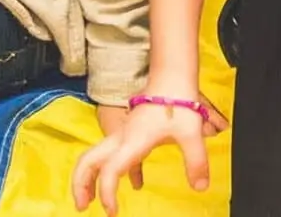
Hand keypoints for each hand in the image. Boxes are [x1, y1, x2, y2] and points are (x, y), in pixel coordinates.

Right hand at [70, 94, 226, 214]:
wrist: (172, 78)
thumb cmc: (179, 101)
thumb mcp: (191, 133)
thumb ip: (196, 162)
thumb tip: (200, 188)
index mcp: (133, 141)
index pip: (110, 170)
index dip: (107, 193)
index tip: (113, 212)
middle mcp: (121, 139)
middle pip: (88, 160)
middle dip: (80, 184)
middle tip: (83, 207)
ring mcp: (122, 135)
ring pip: (93, 156)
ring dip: (86, 177)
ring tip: (89, 201)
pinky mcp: (128, 133)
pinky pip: (109, 154)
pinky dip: (107, 171)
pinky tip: (126, 184)